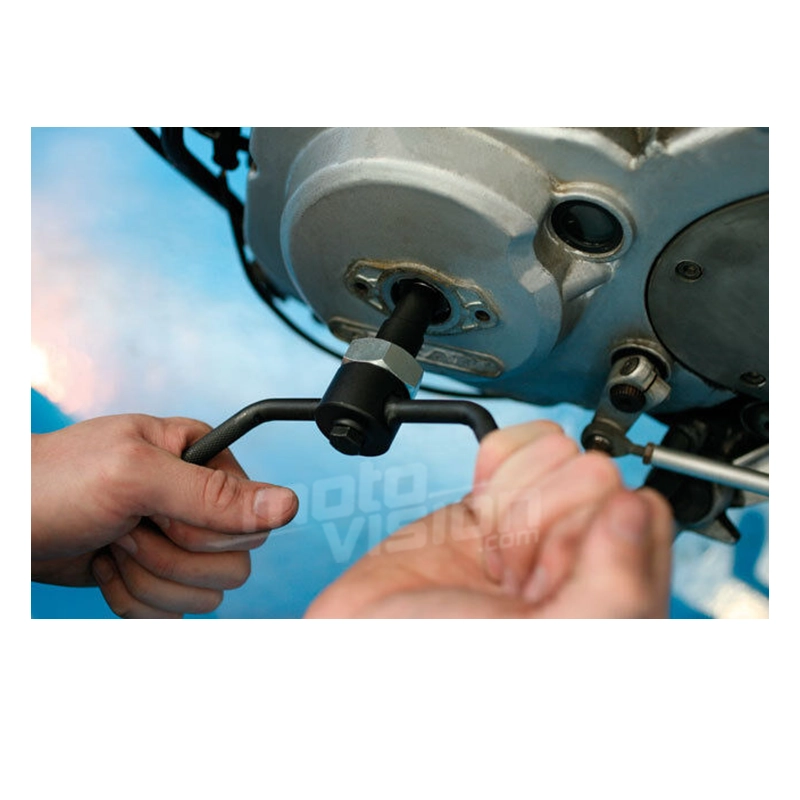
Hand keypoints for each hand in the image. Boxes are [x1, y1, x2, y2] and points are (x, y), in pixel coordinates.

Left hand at [32, 414, 297, 617]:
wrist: (6, 523)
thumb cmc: (53, 482)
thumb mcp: (135, 476)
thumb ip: (215, 494)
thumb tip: (288, 505)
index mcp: (204, 459)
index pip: (252, 517)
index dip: (203, 529)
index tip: (157, 515)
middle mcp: (199, 500)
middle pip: (235, 562)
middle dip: (170, 558)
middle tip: (127, 529)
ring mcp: (179, 540)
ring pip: (207, 591)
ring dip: (148, 580)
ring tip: (113, 545)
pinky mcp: (158, 574)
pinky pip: (176, 609)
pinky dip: (134, 600)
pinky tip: (108, 568)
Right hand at [305, 421, 673, 617]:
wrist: (362, 641)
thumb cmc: (445, 656)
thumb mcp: (552, 638)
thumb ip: (616, 582)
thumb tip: (640, 506)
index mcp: (611, 594)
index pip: (639, 509)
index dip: (590, 526)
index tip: (553, 567)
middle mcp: (579, 558)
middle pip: (593, 471)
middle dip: (543, 513)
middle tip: (515, 569)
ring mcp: (534, 523)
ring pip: (556, 451)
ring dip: (511, 496)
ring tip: (491, 552)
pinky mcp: (491, 500)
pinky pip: (516, 442)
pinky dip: (495, 463)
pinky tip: (481, 510)